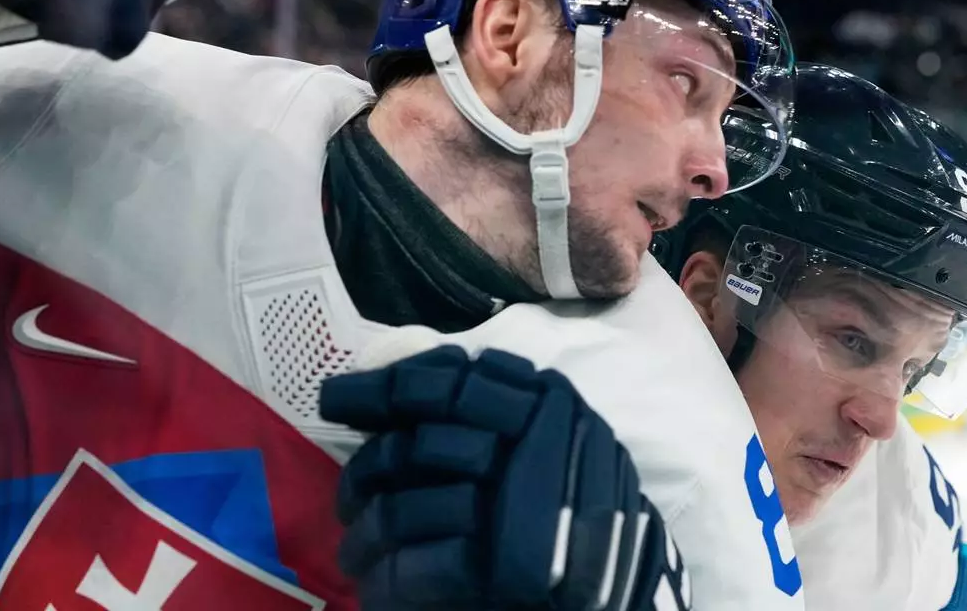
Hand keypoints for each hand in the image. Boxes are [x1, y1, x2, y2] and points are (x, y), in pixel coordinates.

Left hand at [319, 345, 691, 610]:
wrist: (626, 591)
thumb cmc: (580, 510)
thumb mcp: (552, 435)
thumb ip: (496, 403)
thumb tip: (395, 376)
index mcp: (548, 400)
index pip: (447, 377)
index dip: (385, 388)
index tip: (340, 400)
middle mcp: (536, 439)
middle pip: (416, 441)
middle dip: (370, 468)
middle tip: (349, 495)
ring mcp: (519, 503)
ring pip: (404, 506)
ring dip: (368, 534)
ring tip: (357, 550)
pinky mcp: (506, 569)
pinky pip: (416, 566)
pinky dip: (388, 580)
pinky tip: (378, 586)